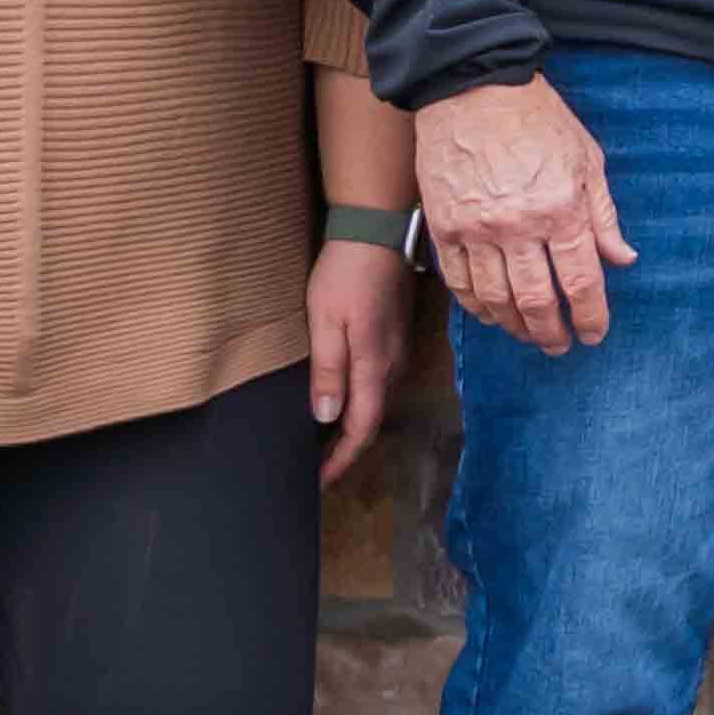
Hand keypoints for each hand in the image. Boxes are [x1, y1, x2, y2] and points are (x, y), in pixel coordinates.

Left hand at [300, 229, 416, 475]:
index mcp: (373, 366)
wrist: (376, 232)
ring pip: (377, 401)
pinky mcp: (395, 336)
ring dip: (353, 425)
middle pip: (371, 419)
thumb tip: (326, 418)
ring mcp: (398, 349)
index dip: (341, 459)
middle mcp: (392, 364)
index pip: (361, 427)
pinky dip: (360, 401)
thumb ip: (328, 371)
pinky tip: (344, 399)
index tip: (319, 482)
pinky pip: (380, 382)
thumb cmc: (344, 276)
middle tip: (315, 467)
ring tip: (324, 440)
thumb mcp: (325, 323)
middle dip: (346, 448)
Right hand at [417, 76, 623, 353]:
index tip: (594, 334)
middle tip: (560, 346)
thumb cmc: (537, 119)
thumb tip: (623, 259)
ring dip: (514, 326)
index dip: (590, 316)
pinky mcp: (444, 227)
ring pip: (495, 300)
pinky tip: (491, 313)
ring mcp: (475, 230)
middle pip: (536, 301)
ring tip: (529, 334)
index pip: (580, 281)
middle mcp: (518, 227)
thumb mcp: (587, 160)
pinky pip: (459, 282)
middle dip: (552, 333)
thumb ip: (604, 215)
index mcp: (561, 209)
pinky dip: (476, 306)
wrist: (472, 89)